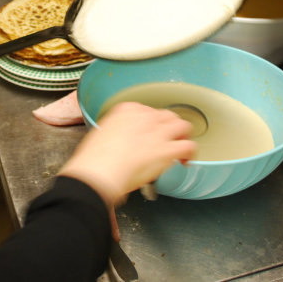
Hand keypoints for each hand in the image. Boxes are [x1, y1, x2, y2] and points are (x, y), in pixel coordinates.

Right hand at [58, 102, 196, 207]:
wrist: (97, 172)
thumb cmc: (93, 160)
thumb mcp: (100, 134)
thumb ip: (116, 133)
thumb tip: (120, 142)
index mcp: (126, 110)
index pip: (146, 110)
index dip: (150, 124)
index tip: (147, 133)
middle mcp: (145, 117)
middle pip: (166, 115)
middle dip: (168, 127)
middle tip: (166, 139)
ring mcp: (157, 132)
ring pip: (182, 126)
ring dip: (182, 136)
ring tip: (178, 148)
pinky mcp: (166, 150)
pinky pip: (188, 146)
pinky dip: (189, 154)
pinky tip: (184, 162)